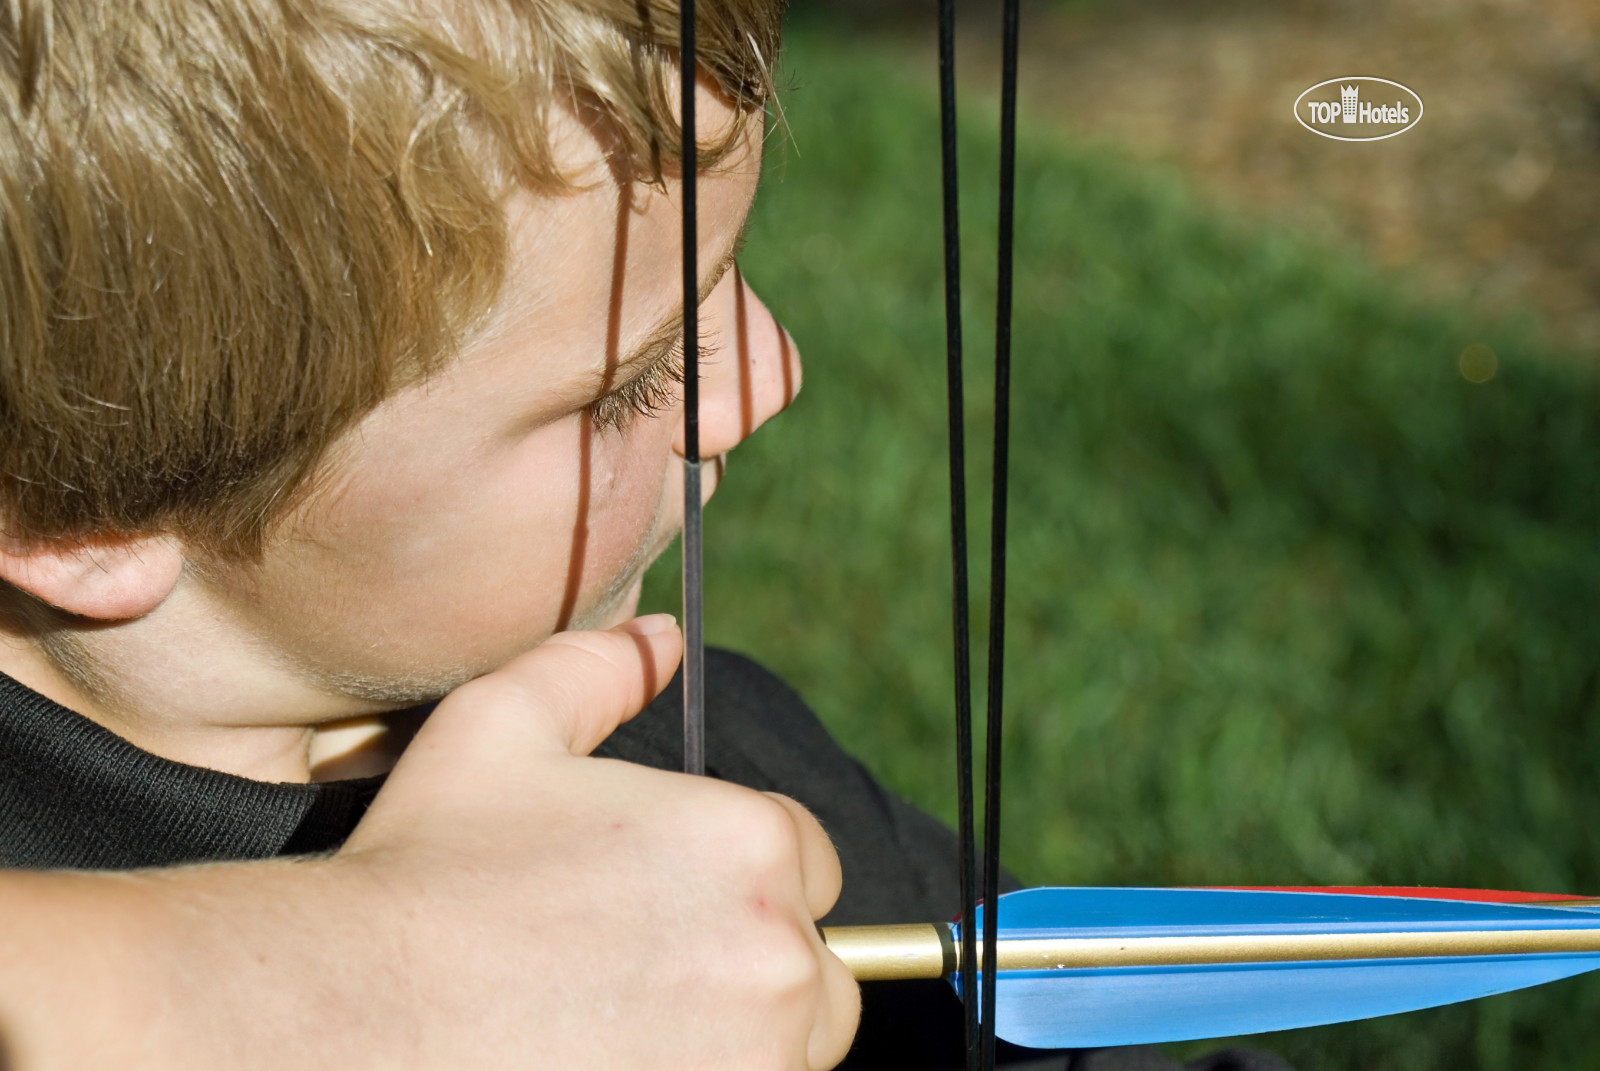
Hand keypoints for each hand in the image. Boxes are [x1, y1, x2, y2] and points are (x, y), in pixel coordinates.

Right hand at [335, 614, 860, 1067]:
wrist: (351, 1015)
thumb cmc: (426, 867)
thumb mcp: (501, 726)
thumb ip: (598, 669)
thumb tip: (664, 635)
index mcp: (749, 843)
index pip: (807, 859)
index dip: (737, 876)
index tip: (662, 902)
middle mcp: (779, 957)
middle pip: (818, 967)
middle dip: (754, 964)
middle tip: (648, 972)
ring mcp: (756, 1062)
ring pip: (791, 1049)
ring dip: (739, 1039)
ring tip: (632, 1026)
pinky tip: (620, 1064)